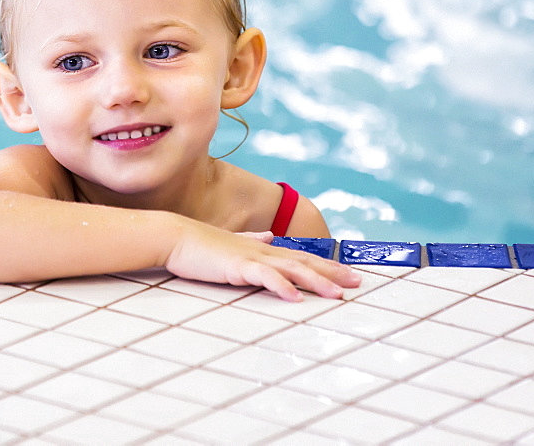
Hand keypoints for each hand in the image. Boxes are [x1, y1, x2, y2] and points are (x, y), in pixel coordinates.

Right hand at [164, 221, 361, 301]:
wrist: (176, 237)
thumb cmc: (202, 245)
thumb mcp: (233, 243)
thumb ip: (253, 240)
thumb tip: (270, 236)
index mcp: (264, 248)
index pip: (302, 256)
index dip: (327, 265)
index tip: (349, 274)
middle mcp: (264, 251)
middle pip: (305, 261)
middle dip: (332, 272)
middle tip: (356, 282)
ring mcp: (252, 257)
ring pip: (291, 269)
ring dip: (315, 281)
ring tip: (336, 294)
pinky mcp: (237, 266)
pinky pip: (264, 277)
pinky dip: (280, 286)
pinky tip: (294, 297)